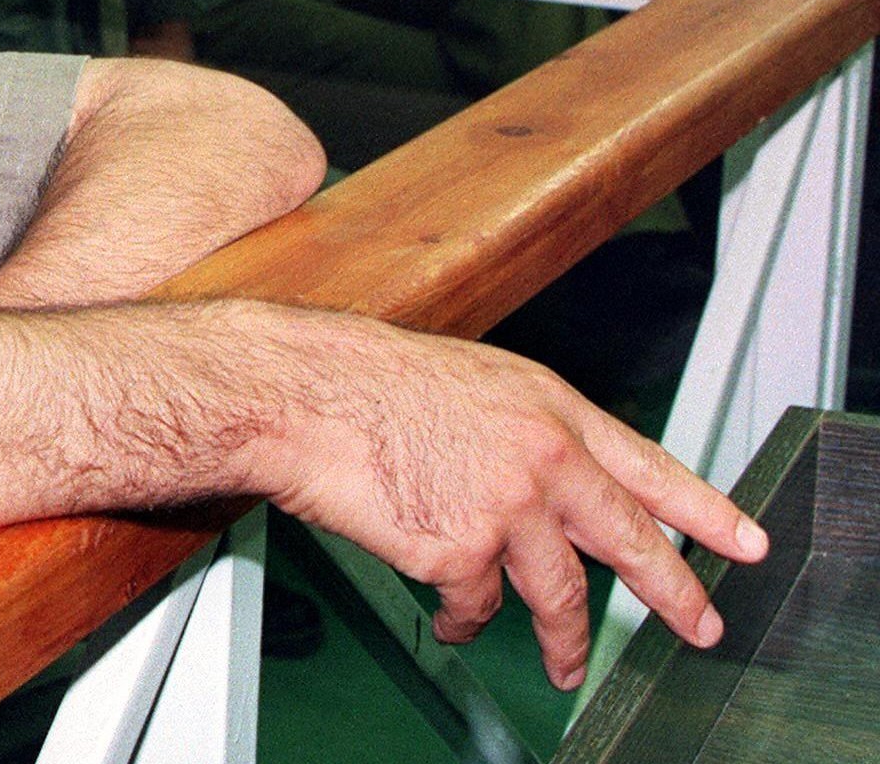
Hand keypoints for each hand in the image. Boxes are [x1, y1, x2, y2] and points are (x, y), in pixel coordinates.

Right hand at [254, 313, 767, 688]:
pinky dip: (463, 621)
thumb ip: (526, 434)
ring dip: (564, 640)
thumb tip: (551, 488)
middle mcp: (542, 458)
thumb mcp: (474, 385)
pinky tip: (450, 619)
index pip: (649, 468)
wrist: (305, 396)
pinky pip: (476, 607)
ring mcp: (507, 507)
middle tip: (700, 626)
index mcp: (549, 409)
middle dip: (674, 594)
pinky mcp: (460, 552)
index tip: (744, 542)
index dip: (704, 510)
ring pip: (561, 594)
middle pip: (630, 541)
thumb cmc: (366, 383)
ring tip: (566, 666)